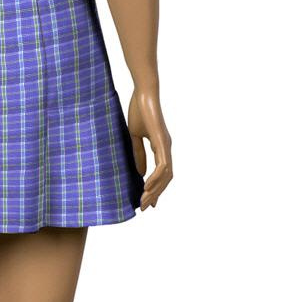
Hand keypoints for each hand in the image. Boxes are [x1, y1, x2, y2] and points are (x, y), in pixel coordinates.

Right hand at [127, 85, 172, 210]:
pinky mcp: (162, 142)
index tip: (148, 202)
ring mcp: (166, 145)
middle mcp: (166, 148)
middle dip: (155, 194)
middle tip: (144, 207)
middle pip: (166, 179)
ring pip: (166, 175)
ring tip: (143, 201)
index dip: (156, 189)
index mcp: (161, 147)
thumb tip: (139, 172)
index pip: (162, 174)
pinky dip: (155, 178)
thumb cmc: (139, 110)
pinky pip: (162, 165)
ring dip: (155, 190)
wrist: (143, 94)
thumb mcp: (135, 137)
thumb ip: (139, 154)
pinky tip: (146, 186)